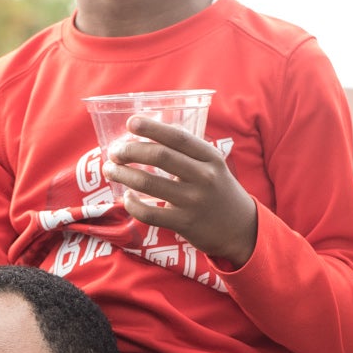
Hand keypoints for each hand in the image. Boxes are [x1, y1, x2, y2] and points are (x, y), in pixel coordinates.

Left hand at [106, 115, 256, 267]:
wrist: (240, 228)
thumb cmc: (219, 191)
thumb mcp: (213, 166)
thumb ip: (188, 153)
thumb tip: (148, 138)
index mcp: (210, 157)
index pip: (177, 137)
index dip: (152, 128)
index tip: (131, 123)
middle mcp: (203, 176)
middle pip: (159, 157)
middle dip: (130, 151)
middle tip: (115, 151)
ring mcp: (193, 201)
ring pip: (149, 183)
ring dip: (124, 174)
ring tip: (111, 170)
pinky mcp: (184, 223)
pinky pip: (149, 213)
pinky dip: (132, 204)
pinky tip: (127, 197)